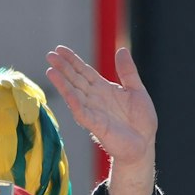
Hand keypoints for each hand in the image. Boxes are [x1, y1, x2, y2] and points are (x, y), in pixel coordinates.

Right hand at [46, 45, 157, 194]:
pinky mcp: (96, 126)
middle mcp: (95, 99)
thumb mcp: (136, 90)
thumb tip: (121, 50)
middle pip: (75, 80)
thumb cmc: (141, 120)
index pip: (84, 71)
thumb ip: (128, 71)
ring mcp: (93, 112)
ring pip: (74, 95)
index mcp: (103, 89)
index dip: (72, 61)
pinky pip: (82, 113)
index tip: (60, 49)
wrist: (144, 144)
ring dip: (62, 84)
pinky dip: (74, 103)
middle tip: (50, 55)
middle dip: (63, 68)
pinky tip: (67, 93)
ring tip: (51, 71)